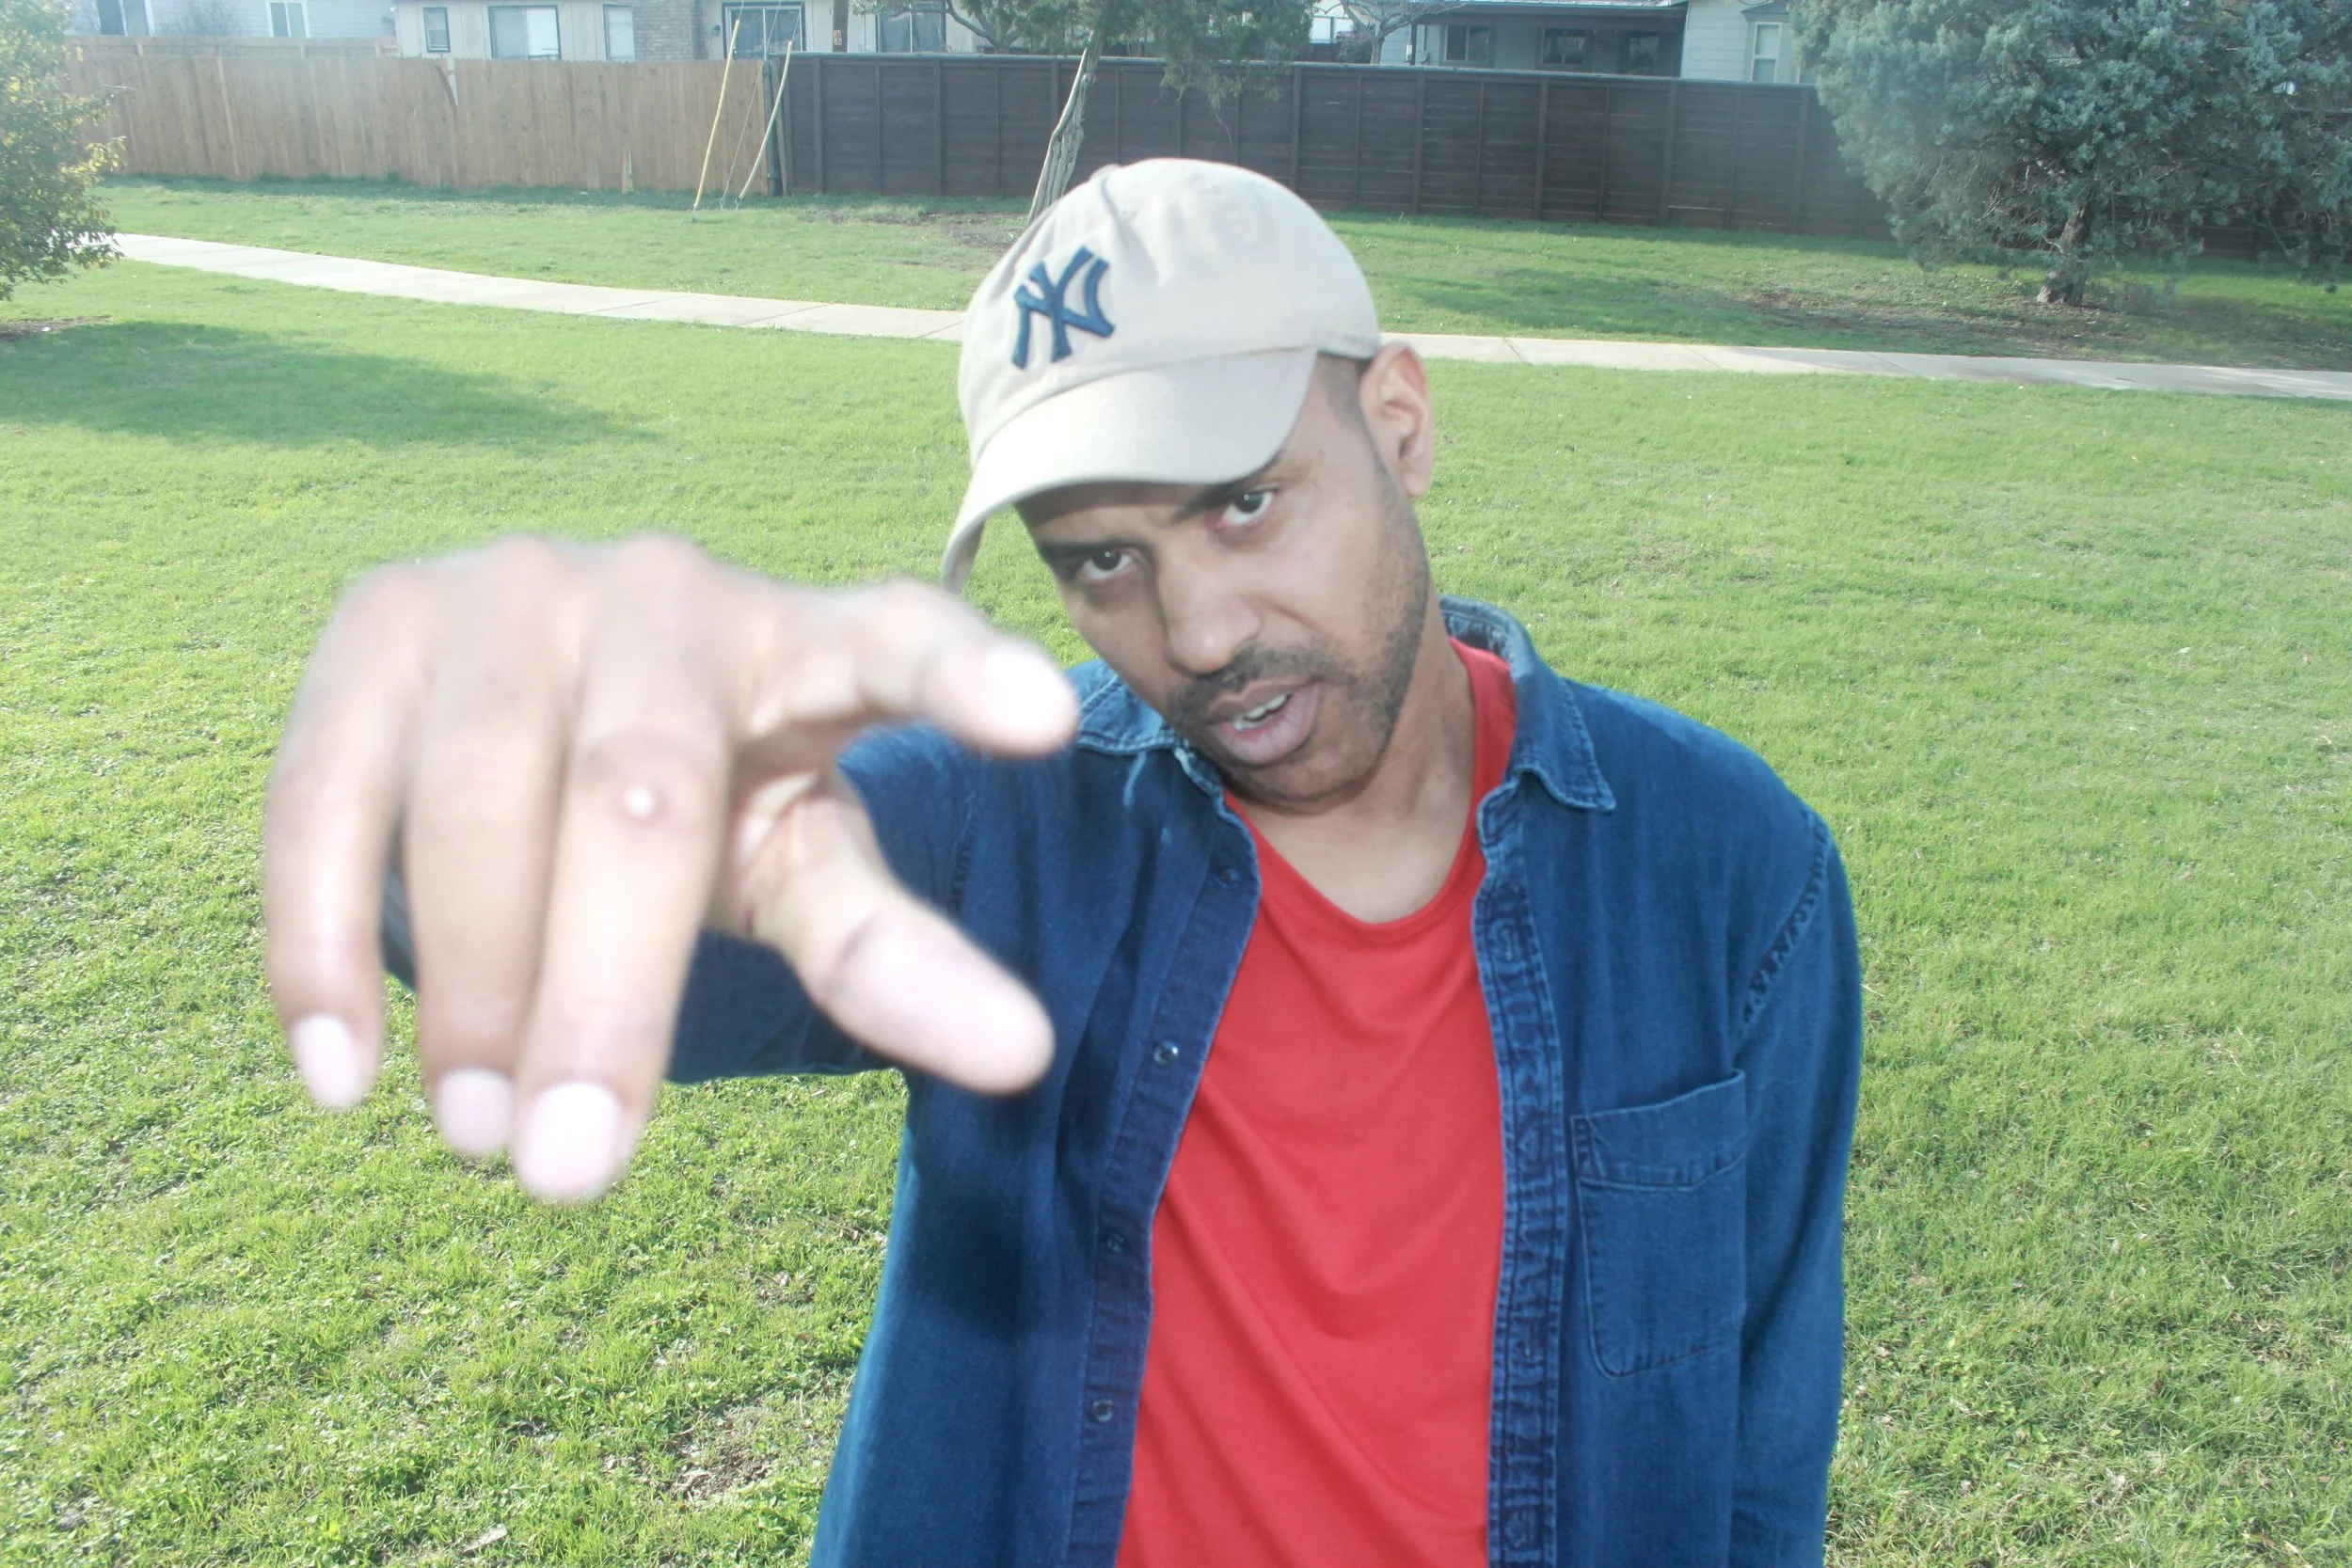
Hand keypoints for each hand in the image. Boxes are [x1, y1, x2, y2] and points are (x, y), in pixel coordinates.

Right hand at [264, 536, 1077, 1202]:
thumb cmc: (708, 798)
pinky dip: (320, 941)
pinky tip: (343, 1077)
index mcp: (807, 644)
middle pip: (637, 790)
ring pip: (475, 794)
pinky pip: (324, 792)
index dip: (967, 676)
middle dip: (605, 993)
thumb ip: (889, 951)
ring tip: (481, 1138)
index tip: (1045, 722)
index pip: (901, 643)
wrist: (536, 700)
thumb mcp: (798, 863)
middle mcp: (667, 593)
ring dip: (469, 987)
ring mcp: (511, 589)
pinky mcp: (377, 620)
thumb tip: (1022, 1058)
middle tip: (572, 1176)